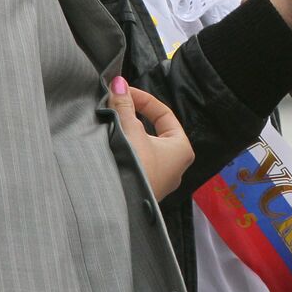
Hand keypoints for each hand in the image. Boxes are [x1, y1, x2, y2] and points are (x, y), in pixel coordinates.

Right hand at [109, 77, 192, 199]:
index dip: (143, 99)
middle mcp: (176, 165)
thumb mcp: (129, 132)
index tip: (123, 92)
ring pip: (144, 147)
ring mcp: (160, 180)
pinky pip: (137, 162)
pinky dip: (126, 149)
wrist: (119, 208)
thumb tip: (118, 82)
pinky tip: (110, 145)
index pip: (164, 114)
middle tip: (115, 106)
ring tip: (109, 122)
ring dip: (127, 133)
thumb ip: (124, 106)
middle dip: (134, 116)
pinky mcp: (144, 189)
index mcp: (181, 149)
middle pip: (155, 130)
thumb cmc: (135, 167)